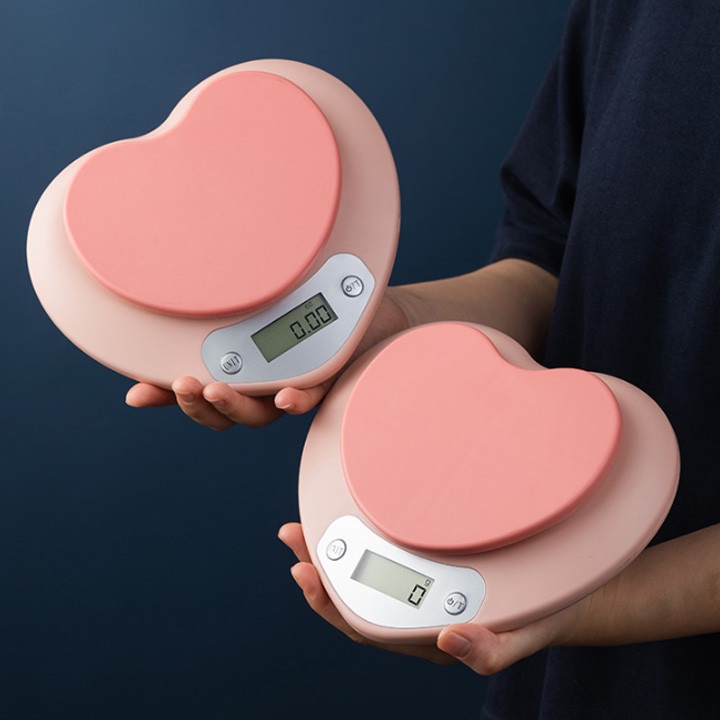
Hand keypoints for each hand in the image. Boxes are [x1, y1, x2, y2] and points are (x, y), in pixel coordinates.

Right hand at [125, 290, 410, 429]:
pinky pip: (314, 397)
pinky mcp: (333, 380)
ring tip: (215, 389)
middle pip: (226, 412)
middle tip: (180, 384)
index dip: (167, 399)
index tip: (136, 395)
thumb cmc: (318, 301)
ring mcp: (299, 386)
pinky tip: (283, 397)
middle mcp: (270, 385)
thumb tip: (180, 285)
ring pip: (261, 413)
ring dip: (234, 405)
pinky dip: (296, 400)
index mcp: (246, 370)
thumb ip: (232, 301)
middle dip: (198, 404)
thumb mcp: (265, 295)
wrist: (376, 304)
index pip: (200, 390)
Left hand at [278, 521, 592, 674]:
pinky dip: (359, 540)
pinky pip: (384, 560)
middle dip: (318, 571)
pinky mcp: (429, 567)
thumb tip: (449, 641)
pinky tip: (345, 519)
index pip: (365, 624)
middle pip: (353, 601)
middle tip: (292, 535)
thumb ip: (491, 650)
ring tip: (301, 529)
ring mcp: (419, 593)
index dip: (329, 601)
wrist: (560, 594)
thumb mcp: (523, 634)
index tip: (304, 571)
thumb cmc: (538, 615)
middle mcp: (414, 617)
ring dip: (329, 555)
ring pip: (364, 580)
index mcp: (426, 636)